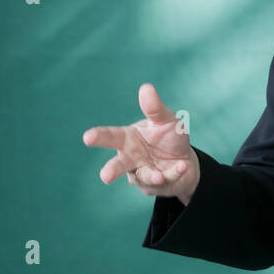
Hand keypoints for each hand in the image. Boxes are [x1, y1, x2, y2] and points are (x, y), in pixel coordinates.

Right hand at [82, 83, 199, 204]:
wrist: (186, 161)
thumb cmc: (169, 137)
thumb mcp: (165, 119)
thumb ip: (155, 108)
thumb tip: (146, 88)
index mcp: (128, 139)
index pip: (111, 136)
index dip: (98, 137)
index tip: (87, 137)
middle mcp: (130, 158)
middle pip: (118, 164)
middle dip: (111, 170)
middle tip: (105, 176)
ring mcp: (141, 174)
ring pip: (142, 177)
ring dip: (150, 176)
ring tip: (158, 175)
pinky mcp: (155, 186)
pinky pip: (164, 180)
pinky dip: (174, 173)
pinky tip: (182, 166)